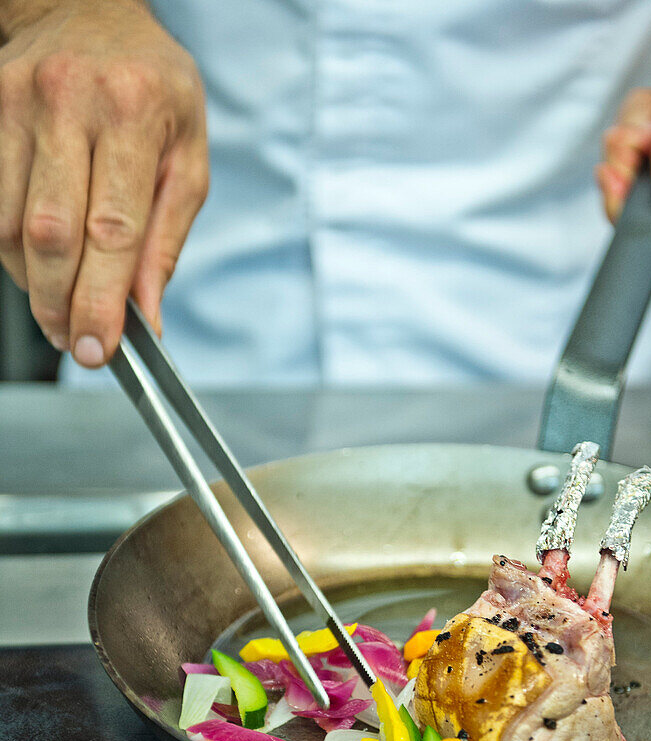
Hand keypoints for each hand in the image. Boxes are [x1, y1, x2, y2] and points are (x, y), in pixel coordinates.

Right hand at [0, 0, 207, 364]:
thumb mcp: (186, 158)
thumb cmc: (152, 90)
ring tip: (59, 304)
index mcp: (134, 113)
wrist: (89, 11)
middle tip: (75, 342)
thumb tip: (147, 315)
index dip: (102, 301)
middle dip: (60, 304)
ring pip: (10, 226)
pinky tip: (38, 262)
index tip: (101, 349)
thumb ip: (166, 240)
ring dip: (32, 283)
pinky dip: (11, 250)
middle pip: (52, 234)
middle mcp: (70, 103)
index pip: (112, 230)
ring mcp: (17, 103)